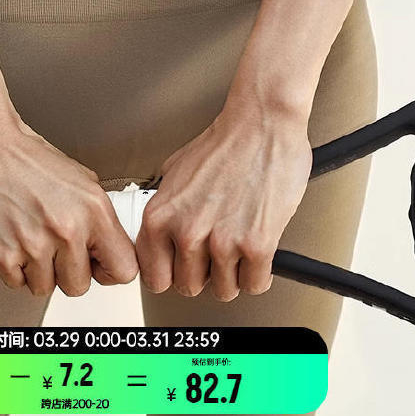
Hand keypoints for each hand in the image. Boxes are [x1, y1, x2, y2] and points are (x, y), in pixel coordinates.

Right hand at [0, 109, 138, 296]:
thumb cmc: (24, 157)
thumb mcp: (79, 178)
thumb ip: (97, 216)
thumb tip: (108, 244)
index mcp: (93, 210)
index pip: (124, 269)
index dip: (108, 269)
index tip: (96, 263)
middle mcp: (67, 230)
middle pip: (80, 286)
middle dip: (67, 271)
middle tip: (52, 245)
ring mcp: (34, 245)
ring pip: (45, 288)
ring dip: (37, 270)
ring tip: (28, 237)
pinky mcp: (2, 255)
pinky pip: (16, 284)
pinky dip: (13, 268)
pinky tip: (11, 240)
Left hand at [135, 98, 311, 299]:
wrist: (260, 125)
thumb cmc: (223, 144)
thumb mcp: (174, 173)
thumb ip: (165, 207)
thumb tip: (161, 232)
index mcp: (160, 216)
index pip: (154, 277)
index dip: (171, 273)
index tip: (181, 268)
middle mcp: (186, 232)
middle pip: (189, 287)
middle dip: (204, 273)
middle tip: (215, 254)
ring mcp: (221, 242)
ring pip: (223, 290)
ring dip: (232, 273)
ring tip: (237, 247)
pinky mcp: (256, 246)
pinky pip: (254, 284)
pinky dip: (258, 273)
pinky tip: (257, 251)